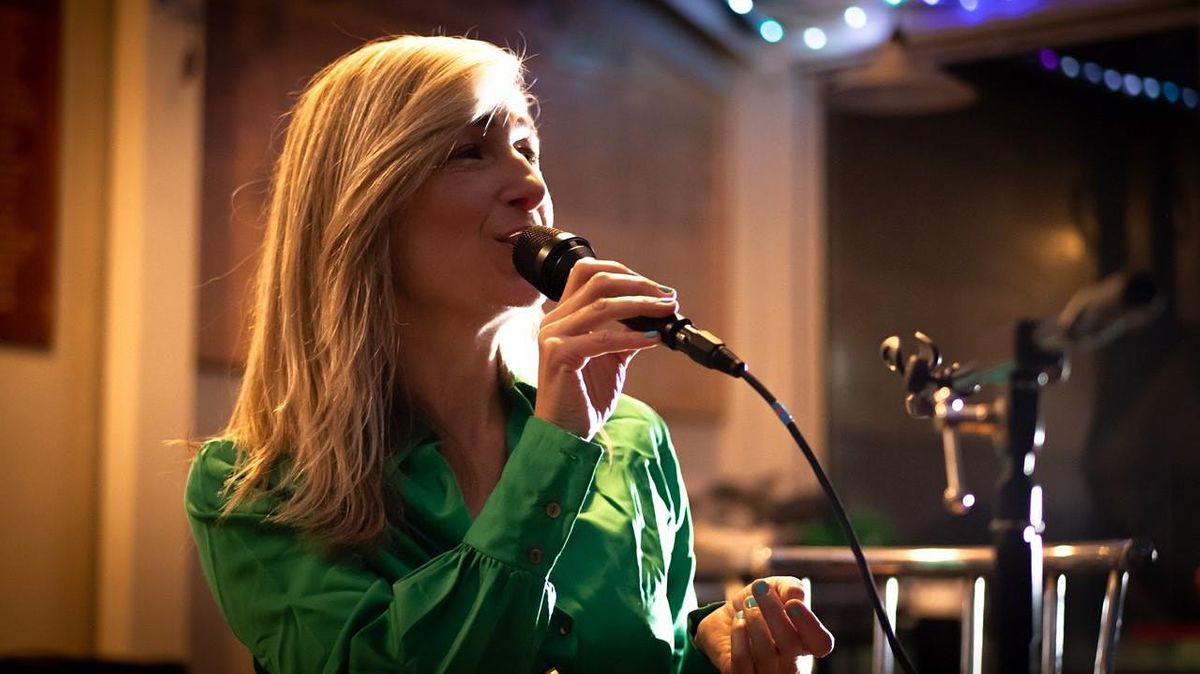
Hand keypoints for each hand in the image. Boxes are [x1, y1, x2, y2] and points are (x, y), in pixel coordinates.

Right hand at [533, 258, 676, 438]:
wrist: (565, 432)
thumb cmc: (585, 397)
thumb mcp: (611, 359)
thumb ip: (625, 335)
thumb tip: (653, 318)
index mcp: (563, 316)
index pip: (588, 272)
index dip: (625, 273)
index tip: (658, 289)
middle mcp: (554, 320)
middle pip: (597, 281)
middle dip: (638, 285)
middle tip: (667, 297)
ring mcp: (553, 336)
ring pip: (602, 305)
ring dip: (641, 304)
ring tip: (666, 311)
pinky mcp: (559, 355)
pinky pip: (603, 339)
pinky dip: (632, 336)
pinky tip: (654, 338)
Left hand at [696, 577, 834, 673]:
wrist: (726, 617)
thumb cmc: (759, 604)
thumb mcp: (775, 588)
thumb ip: (790, 587)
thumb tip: (797, 593)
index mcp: (806, 643)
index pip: (821, 643)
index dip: (809, 624)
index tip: (792, 603)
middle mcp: (790, 664)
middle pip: (791, 646)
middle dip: (774, 612)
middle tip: (760, 588)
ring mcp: (767, 673)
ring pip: (766, 655)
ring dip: (755, 622)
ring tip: (747, 604)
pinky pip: (742, 661)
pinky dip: (739, 635)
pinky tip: (738, 620)